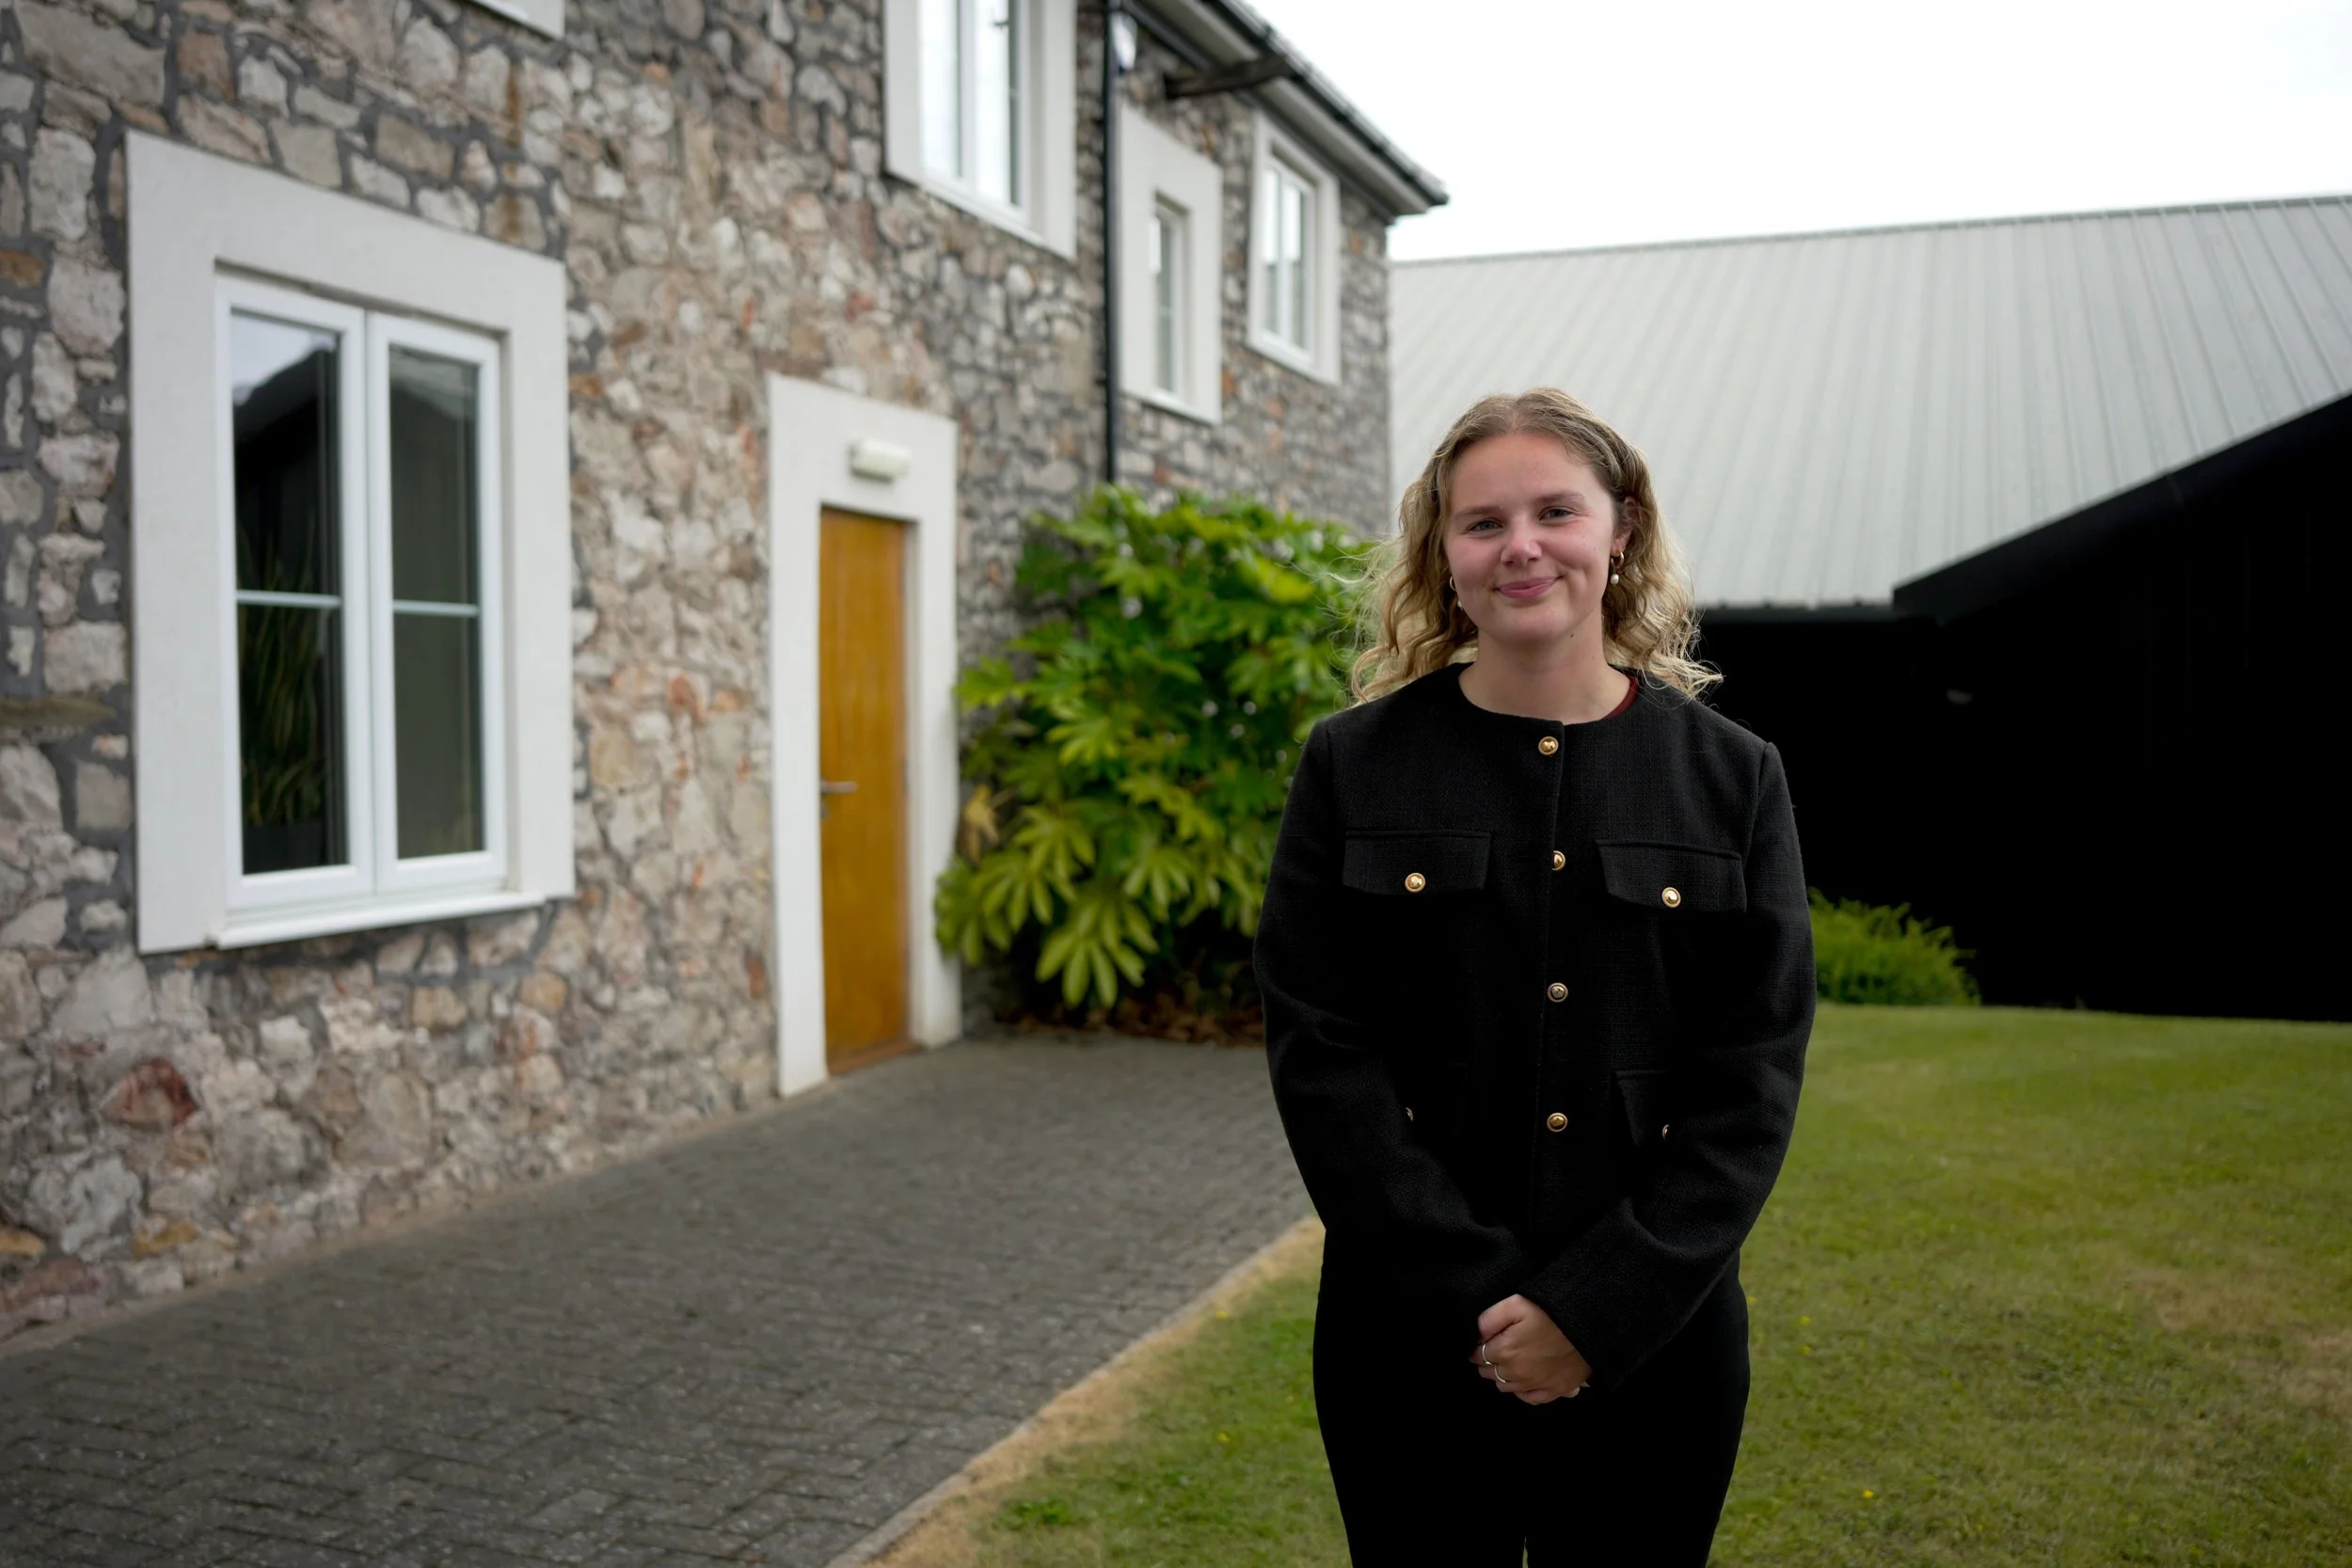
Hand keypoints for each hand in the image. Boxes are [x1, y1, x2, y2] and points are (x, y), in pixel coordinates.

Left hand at [1469, 1295, 1590, 1403]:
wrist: (1587, 1324)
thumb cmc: (1551, 1311)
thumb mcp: (1516, 1304)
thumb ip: (1490, 1318)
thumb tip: (1477, 1334)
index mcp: (1506, 1351)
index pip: (1479, 1356)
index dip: (1478, 1348)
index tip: (1483, 1342)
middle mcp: (1518, 1373)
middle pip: (1490, 1373)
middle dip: (1488, 1362)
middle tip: (1495, 1350)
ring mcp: (1537, 1384)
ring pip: (1506, 1387)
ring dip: (1503, 1376)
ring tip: (1509, 1362)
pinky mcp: (1555, 1389)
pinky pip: (1530, 1398)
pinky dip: (1523, 1391)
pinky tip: (1525, 1380)